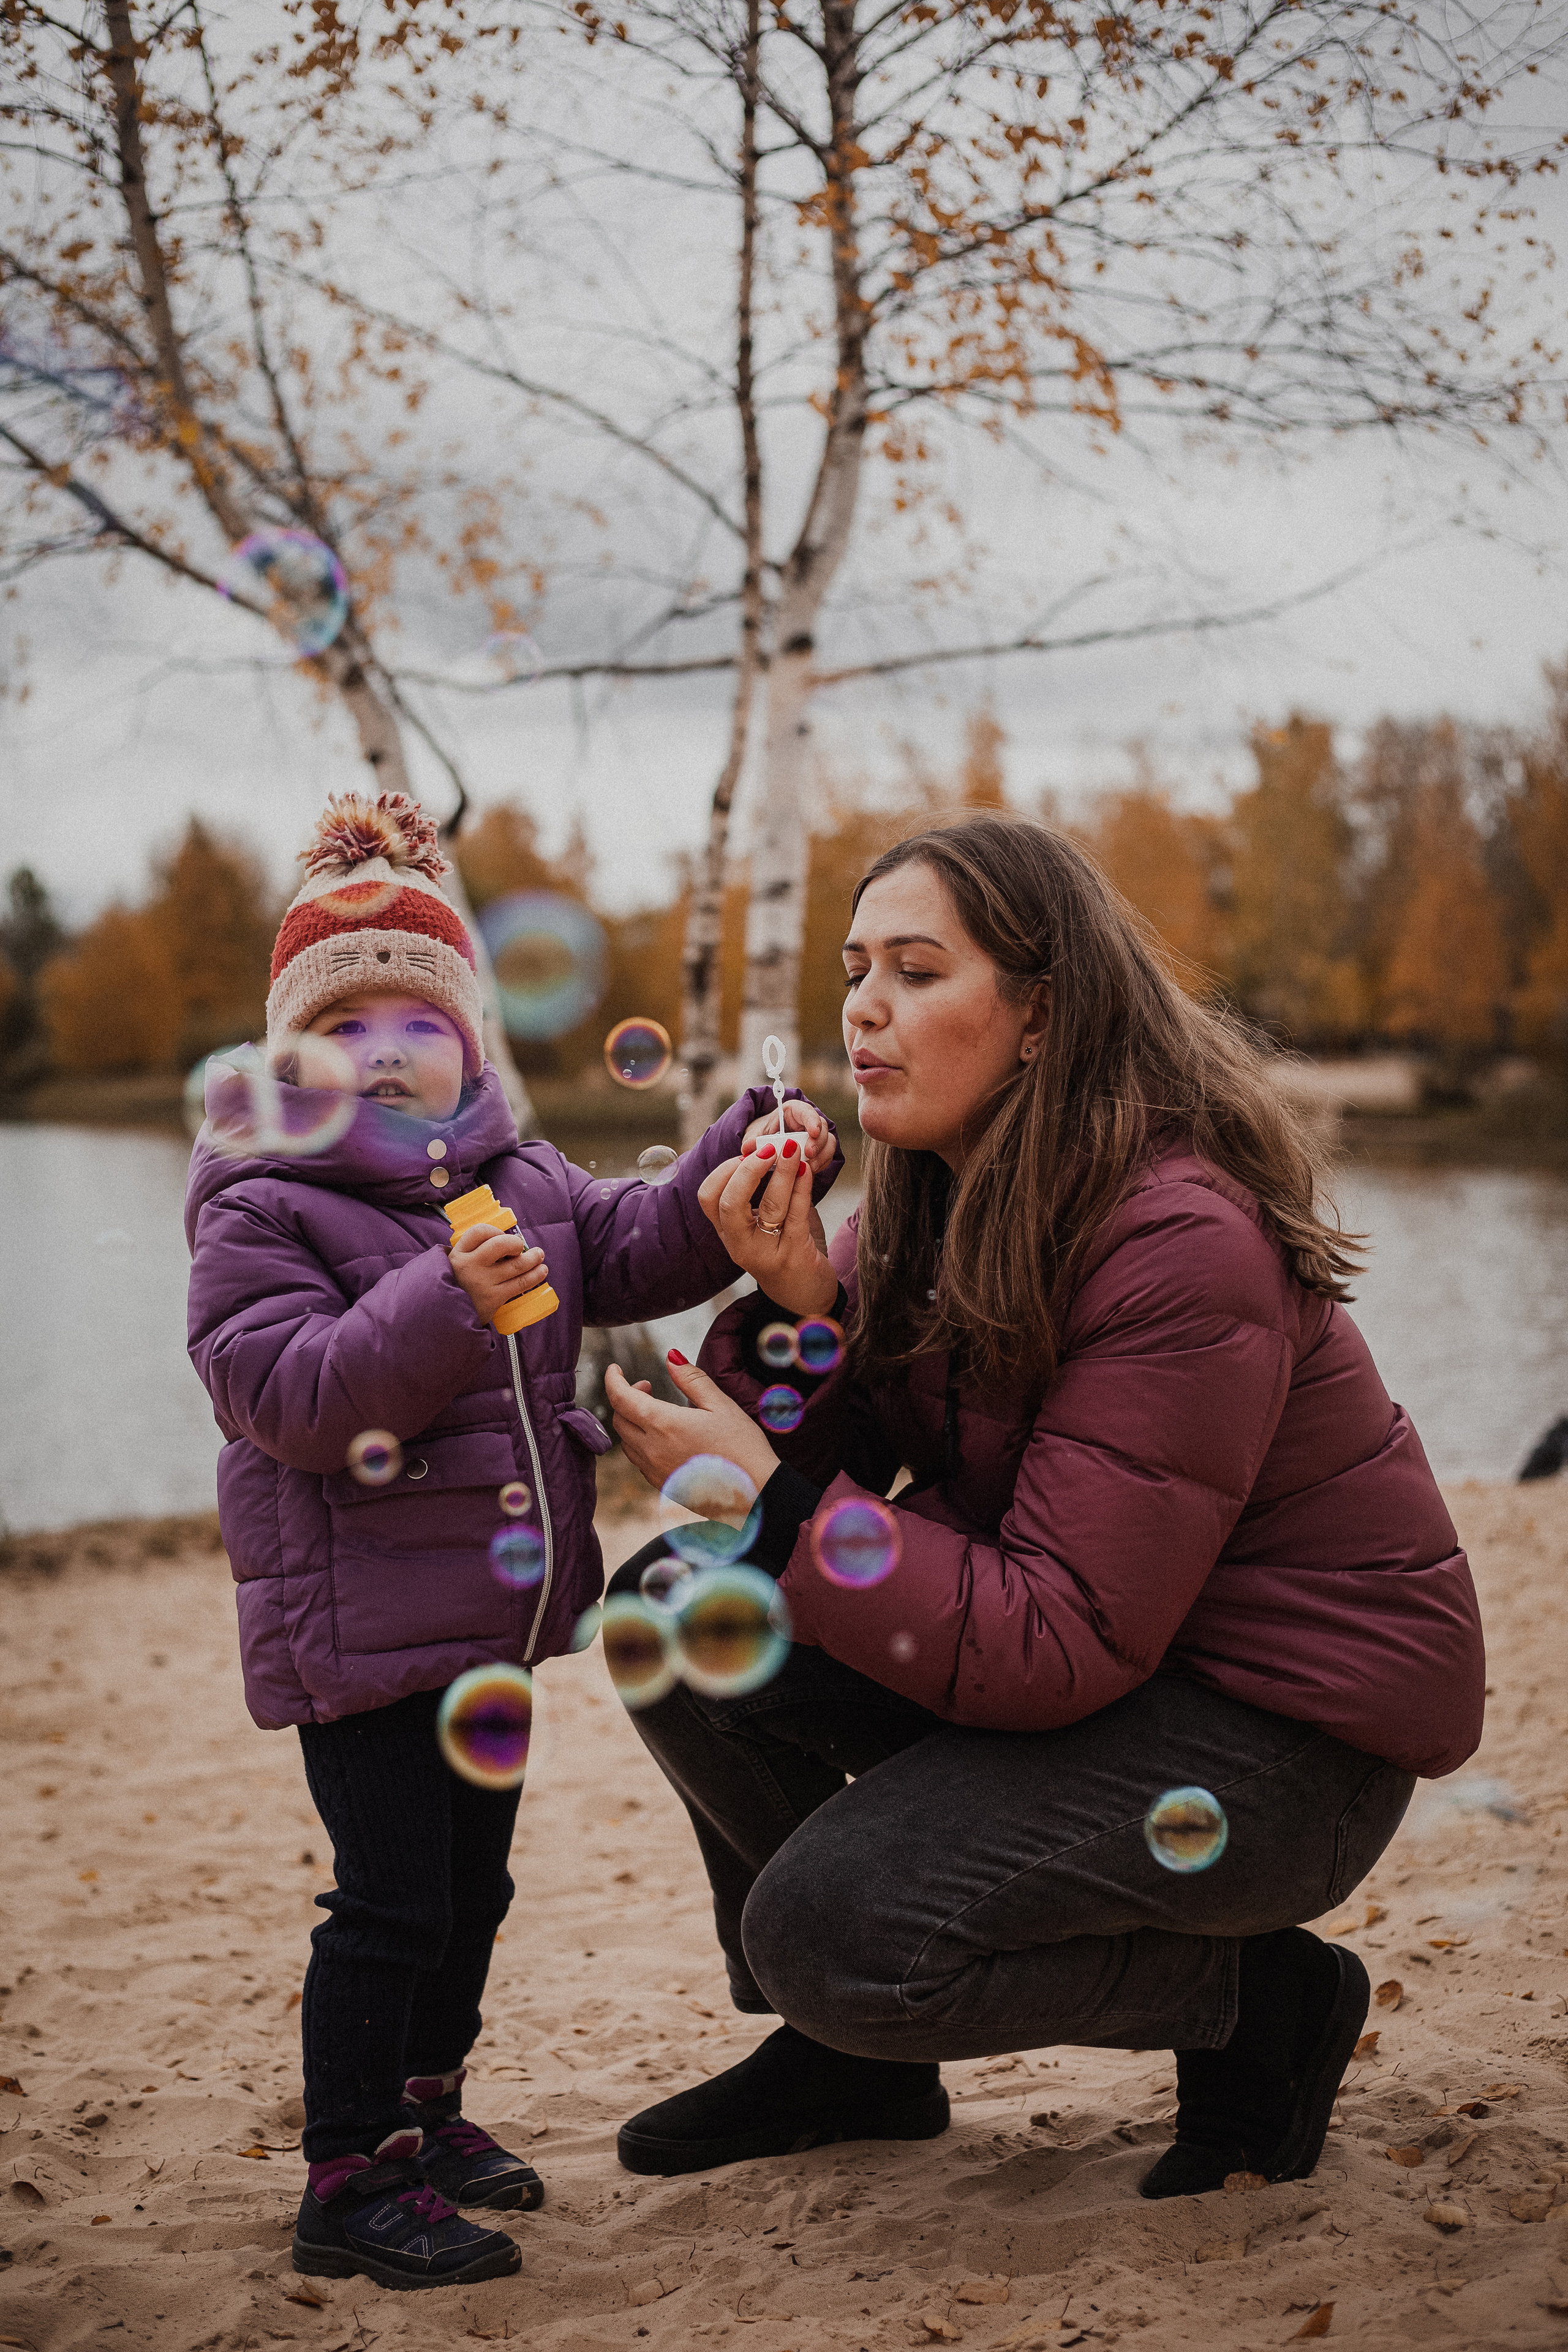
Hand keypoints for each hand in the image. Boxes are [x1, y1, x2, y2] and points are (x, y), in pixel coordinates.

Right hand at [449, 1222, 550, 1323]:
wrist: (444, 1319)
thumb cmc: (456, 1288)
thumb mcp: (453, 1266)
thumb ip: (471, 1253)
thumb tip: (504, 1244)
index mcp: (457, 1254)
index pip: (479, 1231)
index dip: (496, 1231)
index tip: (502, 1237)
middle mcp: (469, 1265)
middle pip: (500, 1244)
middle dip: (516, 1243)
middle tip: (522, 1247)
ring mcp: (482, 1282)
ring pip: (516, 1265)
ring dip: (533, 1259)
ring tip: (539, 1257)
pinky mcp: (493, 1298)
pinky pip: (520, 1284)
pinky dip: (535, 1276)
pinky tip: (541, 1272)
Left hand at [606, 1354, 780, 1496]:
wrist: (755, 1493)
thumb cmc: (742, 1447)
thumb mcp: (720, 1405)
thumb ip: (692, 1379)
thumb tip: (671, 1356)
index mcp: (664, 1424)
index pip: (620, 1398)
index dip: (613, 1379)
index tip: (616, 1369)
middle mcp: (652, 1450)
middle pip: (619, 1419)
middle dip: (626, 1398)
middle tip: (649, 1388)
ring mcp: (654, 1471)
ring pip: (626, 1442)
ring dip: (633, 1422)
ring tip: (658, 1412)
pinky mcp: (662, 1486)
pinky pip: (639, 1461)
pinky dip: (642, 1443)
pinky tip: (665, 1439)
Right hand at [698, 1142, 838, 1317]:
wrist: (804, 1293)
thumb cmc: (784, 1247)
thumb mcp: (763, 1221)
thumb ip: (762, 1190)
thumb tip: (773, 1148)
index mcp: (728, 1232)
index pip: (708, 1197)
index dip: (724, 1170)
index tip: (746, 1153)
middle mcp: (740, 1244)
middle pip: (729, 1203)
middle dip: (748, 1171)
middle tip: (768, 1149)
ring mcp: (765, 1252)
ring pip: (769, 1206)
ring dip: (782, 1172)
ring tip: (793, 1150)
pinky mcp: (793, 1255)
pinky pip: (796, 1215)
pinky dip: (802, 1188)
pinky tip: (807, 1171)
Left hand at [740, 1095, 836, 1178]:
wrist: (765, 1147)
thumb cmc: (761, 1136)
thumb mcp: (753, 1137)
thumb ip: (752, 1141)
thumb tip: (747, 1148)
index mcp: (792, 1112)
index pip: (806, 1111)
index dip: (812, 1120)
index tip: (813, 1132)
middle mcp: (807, 1122)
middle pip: (821, 1127)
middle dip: (818, 1142)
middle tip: (809, 1154)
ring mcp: (815, 1137)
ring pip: (828, 1142)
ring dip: (822, 1155)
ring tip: (810, 1167)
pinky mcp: (819, 1152)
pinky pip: (826, 1156)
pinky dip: (821, 1164)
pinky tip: (810, 1172)